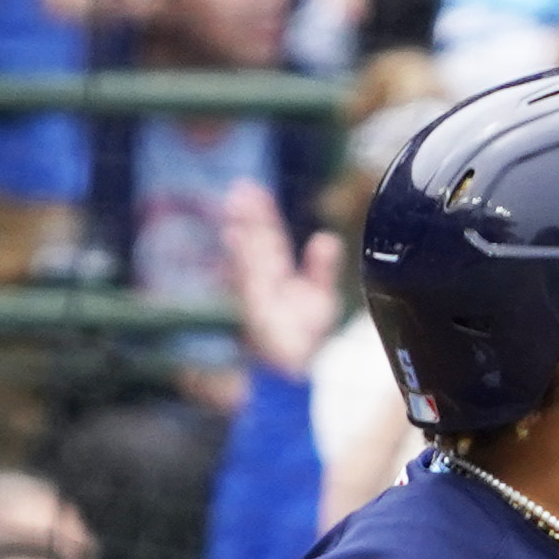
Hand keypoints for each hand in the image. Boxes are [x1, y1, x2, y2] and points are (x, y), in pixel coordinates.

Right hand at [218, 186, 340, 383]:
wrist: (292, 371)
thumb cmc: (303, 338)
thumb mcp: (320, 299)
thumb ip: (322, 269)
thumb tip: (326, 238)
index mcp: (275, 272)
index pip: (267, 236)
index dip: (260, 212)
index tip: (250, 188)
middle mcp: (261, 279)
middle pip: (253, 240)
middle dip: (247, 214)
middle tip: (238, 188)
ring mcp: (253, 292)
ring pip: (246, 254)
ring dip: (241, 229)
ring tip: (233, 204)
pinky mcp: (251, 307)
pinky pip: (246, 277)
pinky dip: (240, 257)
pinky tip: (234, 237)